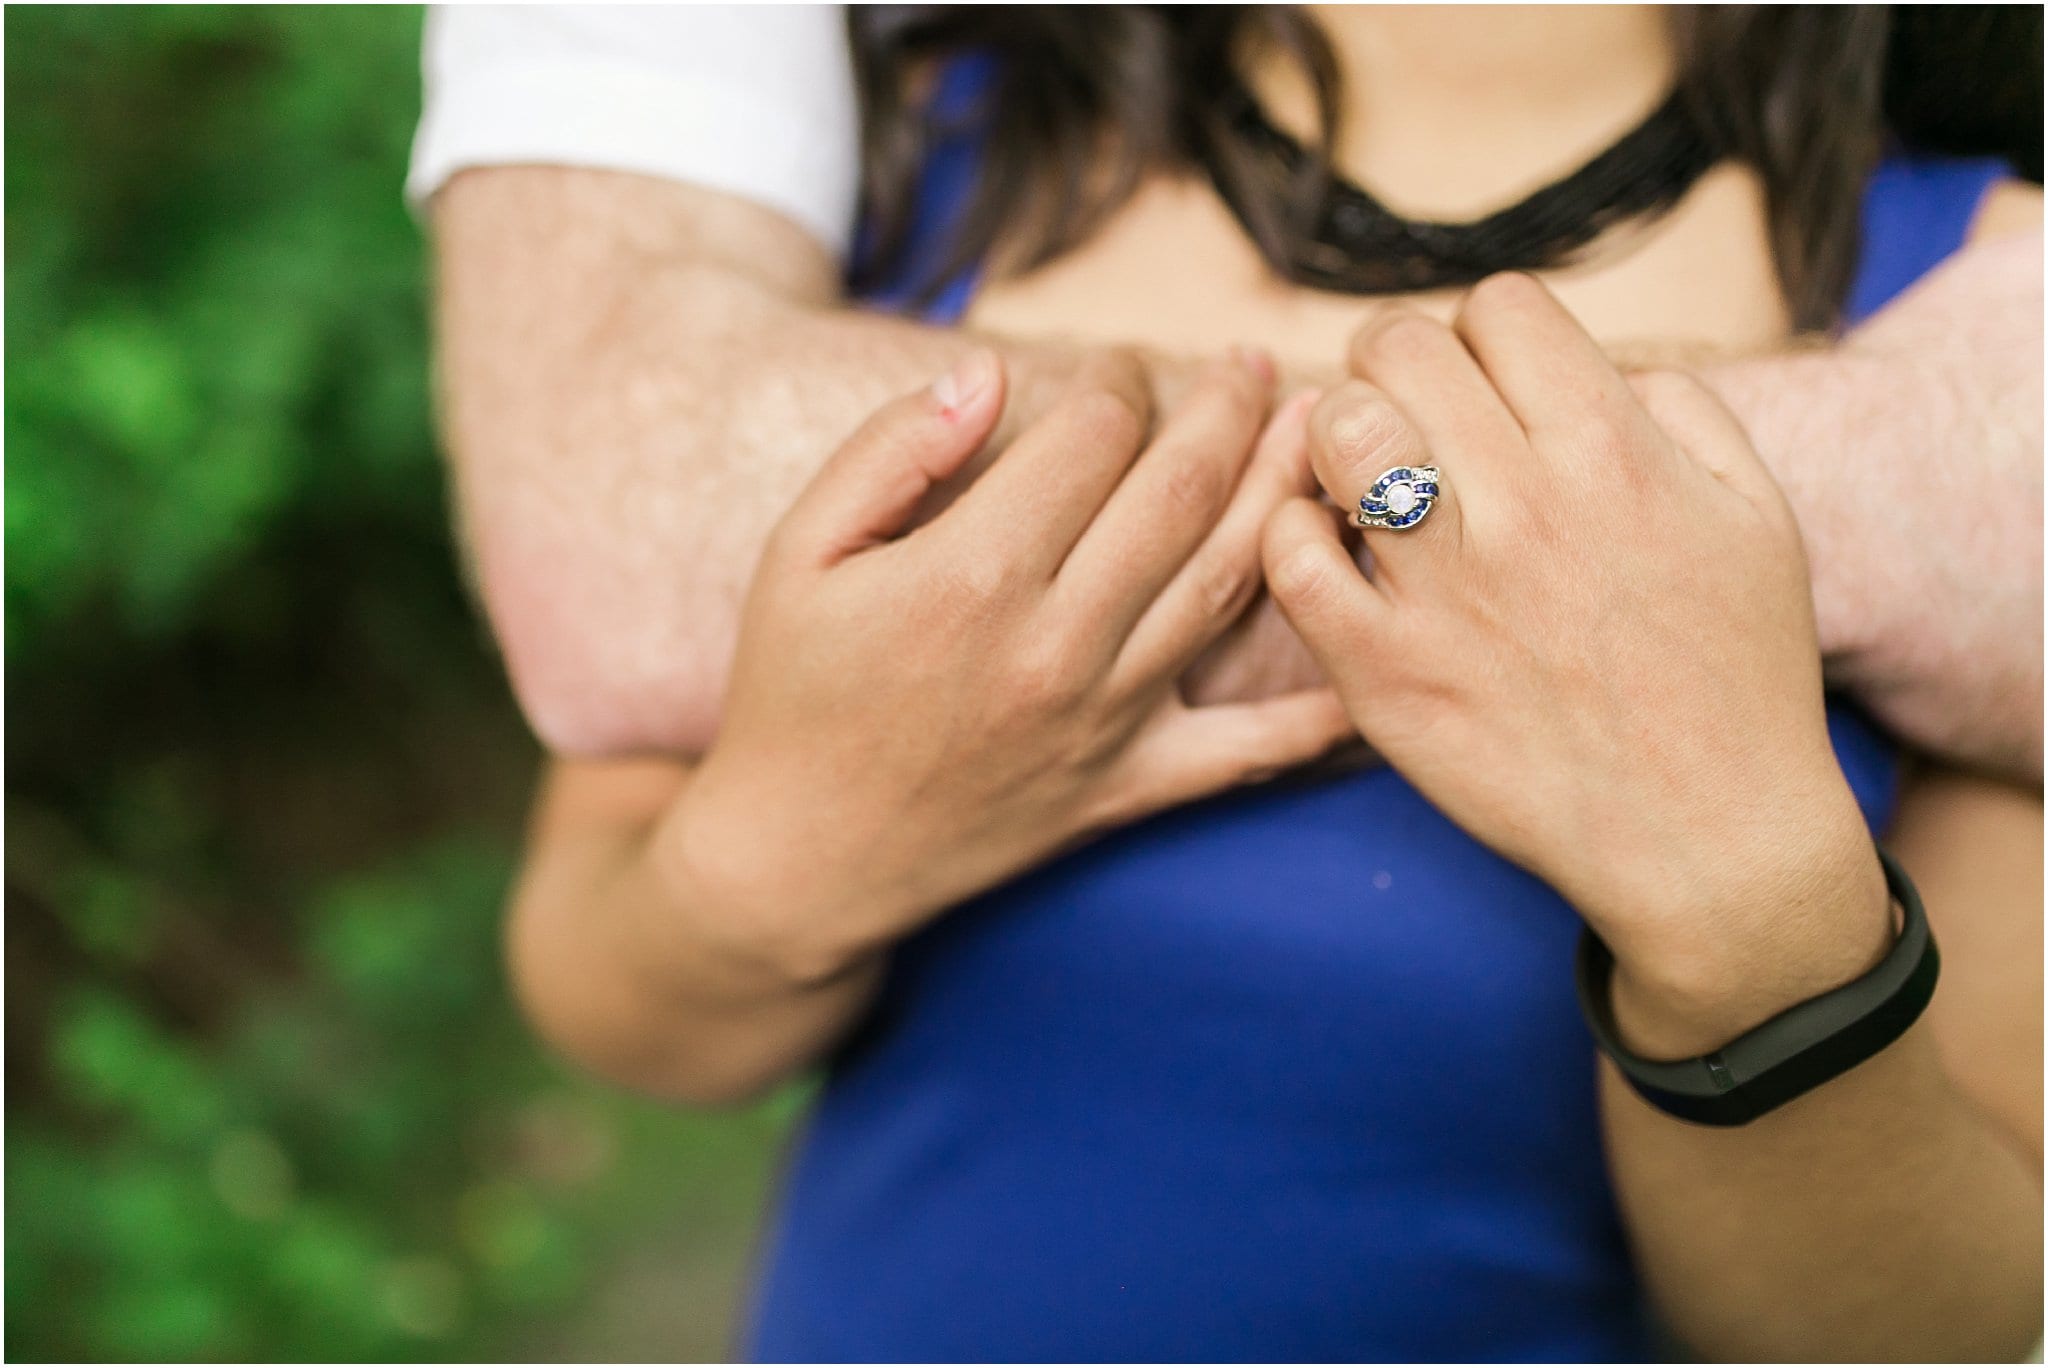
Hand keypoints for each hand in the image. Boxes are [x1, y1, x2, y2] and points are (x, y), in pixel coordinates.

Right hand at [659, 347, 1351, 982]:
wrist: (800, 859)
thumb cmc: (790, 692)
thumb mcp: (800, 552)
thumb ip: (891, 451)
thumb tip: (988, 378)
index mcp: (973, 572)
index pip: (1092, 436)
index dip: (1120, 378)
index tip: (1121, 364)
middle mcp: (1055, 641)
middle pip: (1180, 492)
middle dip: (1231, 409)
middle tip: (1258, 363)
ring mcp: (1104, 718)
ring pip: (1226, 582)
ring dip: (1283, 495)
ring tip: (1320, 434)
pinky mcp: (1127, 786)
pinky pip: (1245, 750)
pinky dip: (1317, 711)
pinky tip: (1372, 651)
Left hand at [1261, 273, 1891, 1044]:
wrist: (1707, 839)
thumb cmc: (1736, 678)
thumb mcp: (1756, 515)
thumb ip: (1679, 411)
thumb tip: (1594, 364)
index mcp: (1614, 453)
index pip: (1499, 305)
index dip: (1485, 335)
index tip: (1490, 390)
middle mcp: (1523, 505)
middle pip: (1399, 346)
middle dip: (1398, 366)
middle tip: (1414, 424)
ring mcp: (1444, 589)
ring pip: (1336, 430)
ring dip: (1341, 438)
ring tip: (1366, 482)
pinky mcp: (1382, 672)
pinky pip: (1289, 557)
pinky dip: (1295, 536)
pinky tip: (1336, 555)